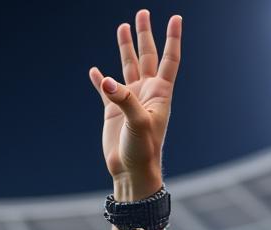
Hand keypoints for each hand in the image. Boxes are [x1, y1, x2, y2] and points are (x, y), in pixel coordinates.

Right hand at [89, 11, 182, 198]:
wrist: (132, 173)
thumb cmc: (143, 151)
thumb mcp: (137, 123)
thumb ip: (123, 99)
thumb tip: (105, 80)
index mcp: (159, 94)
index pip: (168, 60)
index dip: (172, 38)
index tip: (175, 17)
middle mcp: (146, 94)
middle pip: (146, 57)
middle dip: (145, 35)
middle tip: (143, 13)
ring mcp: (129, 101)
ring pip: (127, 67)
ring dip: (125, 48)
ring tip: (123, 27)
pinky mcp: (114, 112)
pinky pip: (105, 90)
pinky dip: (100, 79)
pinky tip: (95, 71)